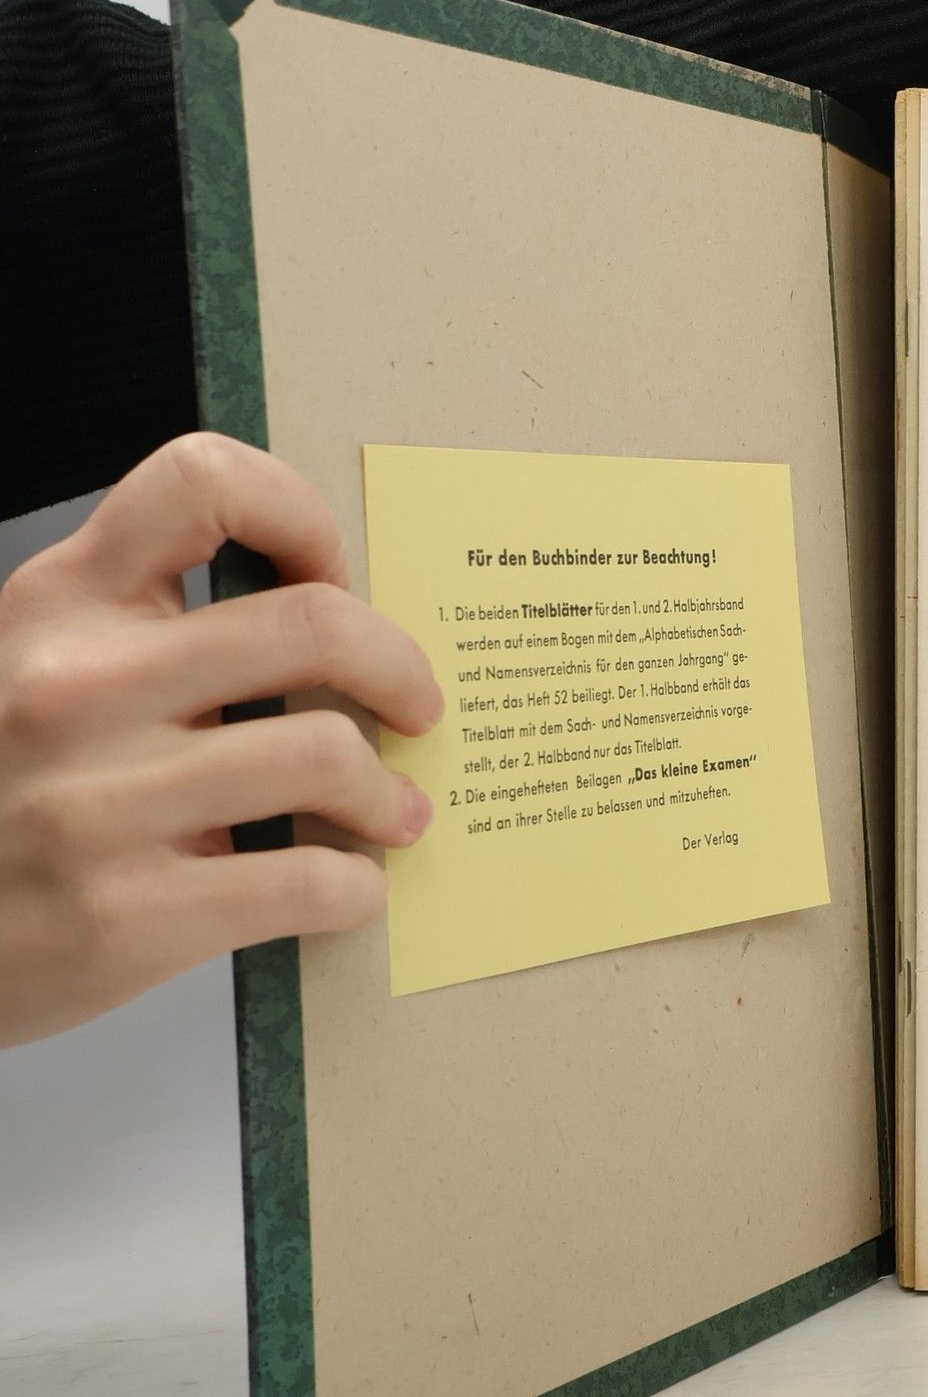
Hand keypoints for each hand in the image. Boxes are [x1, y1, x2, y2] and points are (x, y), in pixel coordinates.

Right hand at [0, 434, 442, 1047]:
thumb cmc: (4, 796)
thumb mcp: (40, 674)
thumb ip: (154, 639)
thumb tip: (337, 640)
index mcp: (62, 605)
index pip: (202, 481)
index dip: (300, 517)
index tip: (331, 576)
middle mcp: (76, 687)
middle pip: (315, 625)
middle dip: (402, 669)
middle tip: (418, 708)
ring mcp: (99, 804)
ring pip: (328, 755)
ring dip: (390, 795)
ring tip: (394, 815)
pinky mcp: (129, 915)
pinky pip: (309, 882)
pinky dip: (358, 889)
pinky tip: (350, 888)